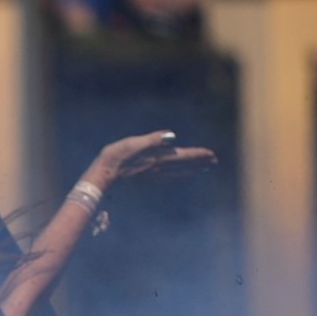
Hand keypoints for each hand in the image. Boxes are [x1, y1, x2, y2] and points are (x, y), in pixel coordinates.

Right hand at [82, 131, 217, 190]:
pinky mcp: (145, 179)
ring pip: (178, 173)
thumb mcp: (133, 143)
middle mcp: (158, 168)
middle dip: (199, 163)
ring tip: (203, 169)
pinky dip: (178, 176)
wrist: (102, 176)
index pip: (183, 156)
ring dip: (191, 171)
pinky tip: (179, 176)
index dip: (198, 155)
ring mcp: (152, 175)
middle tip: (214, 162)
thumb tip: (172, 136)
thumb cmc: (115, 157)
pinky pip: (168, 178)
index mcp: (157, 158)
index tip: (212, 154)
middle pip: (183, 166)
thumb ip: (153, 139)